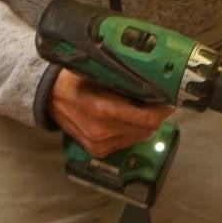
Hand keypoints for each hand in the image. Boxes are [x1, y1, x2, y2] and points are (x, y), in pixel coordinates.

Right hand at [49, 69, 172, 157]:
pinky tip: (130, 117)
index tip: (169, 99)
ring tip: (145, 107)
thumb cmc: (76, 79)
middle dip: (157, 115)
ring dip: (146, 124)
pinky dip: (133, 131)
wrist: (51, 98)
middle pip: (146, 129)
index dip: (163, 110)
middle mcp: (102, 131)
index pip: (146, 118)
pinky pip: (127, 142)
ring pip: (139, 137)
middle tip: (160, 100)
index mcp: (103, 109)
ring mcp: (100, 144)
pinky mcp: (98, 151)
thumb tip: (152, 76)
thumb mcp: (98, 71)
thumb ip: (123, 78)